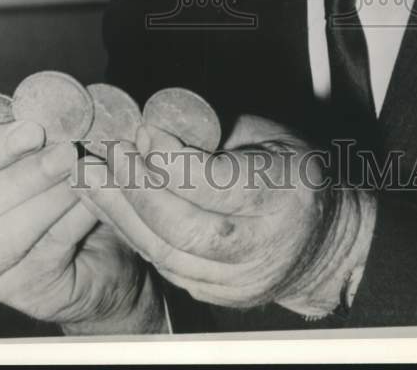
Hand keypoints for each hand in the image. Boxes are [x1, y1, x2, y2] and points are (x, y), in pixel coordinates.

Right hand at [0, 120, 165, 332]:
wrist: (106, 260)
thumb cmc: (69, 200)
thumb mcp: (48, 164)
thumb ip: (36, 146)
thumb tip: (47, 116)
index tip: (31, 130)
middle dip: (28, 173)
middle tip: (66, 151)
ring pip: (14, 230)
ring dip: (52, 196)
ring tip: (83, 171)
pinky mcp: (23, 288)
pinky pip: (51, 245)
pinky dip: (75, 218)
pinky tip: (95, 200)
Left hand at [75, 114, 375, 317]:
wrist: (326, 242)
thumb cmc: (292, 173)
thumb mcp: (268, 135)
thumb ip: (215, 130)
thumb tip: (154, 119)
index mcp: (284, 192)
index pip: (215, 183)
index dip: (171, 158)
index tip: (141, 130)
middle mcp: (264, 243)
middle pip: (184, 226)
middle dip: (136, 188)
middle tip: (107, 153)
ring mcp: (241, 278)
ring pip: (167, 252)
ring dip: (121, 213)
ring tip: (90, 178)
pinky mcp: (221, 296)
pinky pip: (165, 266)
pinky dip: (133, 234)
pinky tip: (110, 206)